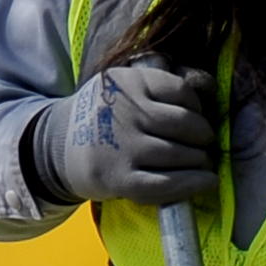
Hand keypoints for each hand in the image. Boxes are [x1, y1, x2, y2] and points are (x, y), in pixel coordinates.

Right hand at [31, 59, 219, 207]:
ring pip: (179, 154)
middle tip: (205, 143)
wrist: (57, 145)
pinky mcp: (119, 178)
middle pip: (185, 124)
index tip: (196, 115)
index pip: (180, 90)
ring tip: (203, 162)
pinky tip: (208, 181)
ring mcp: (121, 147)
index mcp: (127, 82)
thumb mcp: (124, 84)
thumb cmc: (106, 115)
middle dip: (204, 136)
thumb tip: (209, 89)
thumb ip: (160, 83)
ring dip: (201, 160)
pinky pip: (166, 183)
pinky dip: (193, 183)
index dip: (197, 106)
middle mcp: (124, 112)